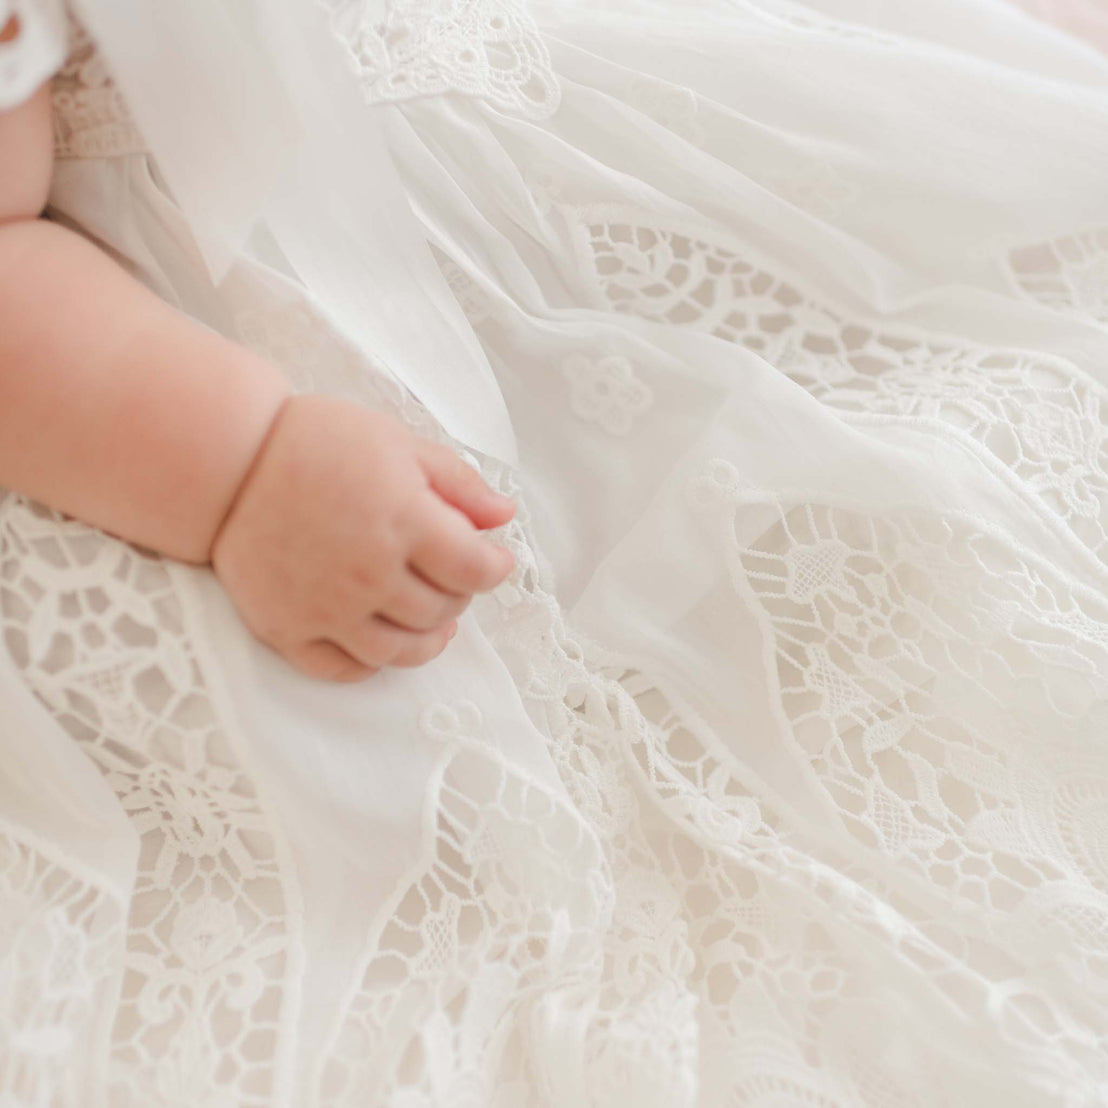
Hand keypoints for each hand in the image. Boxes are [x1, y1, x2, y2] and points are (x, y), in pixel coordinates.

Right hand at [211, 395, 514, 680]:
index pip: (474, 569)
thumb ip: (458, 483)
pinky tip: (379, 642)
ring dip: (427, 639)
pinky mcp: (287, 628)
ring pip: (400, 650)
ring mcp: (326, 607)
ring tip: (432, 622)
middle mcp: (369, 572)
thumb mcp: (399, 443)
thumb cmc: (317, 441)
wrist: (228, 460)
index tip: (495, 560)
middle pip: (442, 610)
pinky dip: (370, 663)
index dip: (495, 568)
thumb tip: (504, 515)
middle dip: (460, 595)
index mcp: (404, 521)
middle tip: (453, 577)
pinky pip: (341, 669)